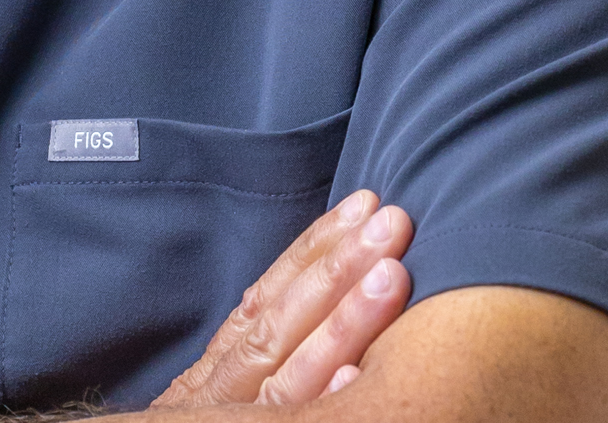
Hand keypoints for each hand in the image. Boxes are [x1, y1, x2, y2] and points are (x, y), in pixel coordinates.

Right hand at [149, 191, 412, 407]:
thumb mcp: (215, 394)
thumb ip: (257, 347)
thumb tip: (320, 284)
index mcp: (218, 370)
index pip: (266, 297)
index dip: (312, 249)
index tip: (359, 205)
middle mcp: (221, 395)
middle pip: (281, 325)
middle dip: (338, 270)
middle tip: (389, 222)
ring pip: (288, 376)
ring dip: (343, 324)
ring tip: (392, 276)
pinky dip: (316, 401)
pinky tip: (351, 383)